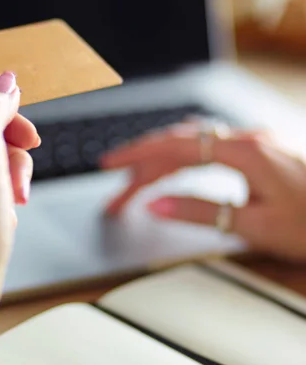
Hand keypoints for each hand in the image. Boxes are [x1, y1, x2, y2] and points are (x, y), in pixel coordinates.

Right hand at [101, 122, 305, 261]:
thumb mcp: (254, 225)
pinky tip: (170, 171)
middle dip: (141, 165)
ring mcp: (252, 143)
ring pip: (190, 144)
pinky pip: (206, 148)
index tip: (109, 165)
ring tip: (133, 185)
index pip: (174, 146)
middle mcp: (245, 139)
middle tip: (116, 192)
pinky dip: (180, 160)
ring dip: (159, 162)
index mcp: (243, 151)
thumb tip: (156, 205)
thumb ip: (201, 211)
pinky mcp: (256, 152)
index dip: (137, 155)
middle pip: (177, 144)